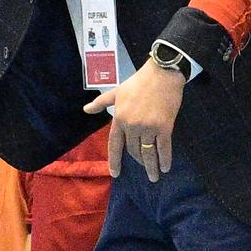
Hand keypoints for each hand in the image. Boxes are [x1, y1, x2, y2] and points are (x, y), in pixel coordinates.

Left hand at [84, 59, 185, 182]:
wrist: (162, 74)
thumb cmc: (139, 81)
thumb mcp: (117, 91)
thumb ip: (101, 102)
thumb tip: (85, 109)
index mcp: (119, 118)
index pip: (114, 145)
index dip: (115, 161)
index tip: (115, 173)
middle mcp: (132, 126)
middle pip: (133, 150)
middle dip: (138, 162)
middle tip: (144, 168)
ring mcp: (148, 128)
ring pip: (148, 153)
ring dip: (150, 167)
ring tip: (153, 176)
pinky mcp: (164, 128)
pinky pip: (163, 148)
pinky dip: (164, 159)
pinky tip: (165, 168)